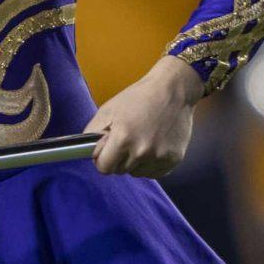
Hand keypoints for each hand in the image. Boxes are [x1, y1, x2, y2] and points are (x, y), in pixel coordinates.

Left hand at [85, 56, 202, 178]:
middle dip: (119, 158)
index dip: (103, 159)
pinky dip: (150, 164)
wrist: (173, 90)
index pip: (104, 168)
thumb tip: (90, 152)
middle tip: (127, 139)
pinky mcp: (173, 159)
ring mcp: (159, 157)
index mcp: (123, 139)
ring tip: (142, 140)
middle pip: (120, 171)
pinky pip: (153, 173)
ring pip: (137, 173)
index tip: (107, 151)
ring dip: (135, 162)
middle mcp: (142, 151)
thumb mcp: (108, 109)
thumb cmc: (139, 97)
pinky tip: (154, 145)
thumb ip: (93, 132)